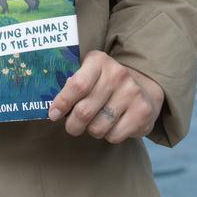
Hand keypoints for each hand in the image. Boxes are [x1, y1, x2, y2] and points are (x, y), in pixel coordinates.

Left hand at [47, 50, 164, 142]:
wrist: (143, 89)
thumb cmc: (105, 84)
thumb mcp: (89, 74)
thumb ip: (72, 84)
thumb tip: (55, 107)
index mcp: (99, 61)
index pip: (77, 85)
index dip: (62, 102)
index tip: (53, 114)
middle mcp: (117, 73)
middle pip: (84, 111)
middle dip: (73, 124)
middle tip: (72, 126)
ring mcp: (132, 92)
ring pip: (98, 127)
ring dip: (92, 130)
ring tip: (96, 122)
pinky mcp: (142, 111)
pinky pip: (114, 136)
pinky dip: (109, 136)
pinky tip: (113, 125)